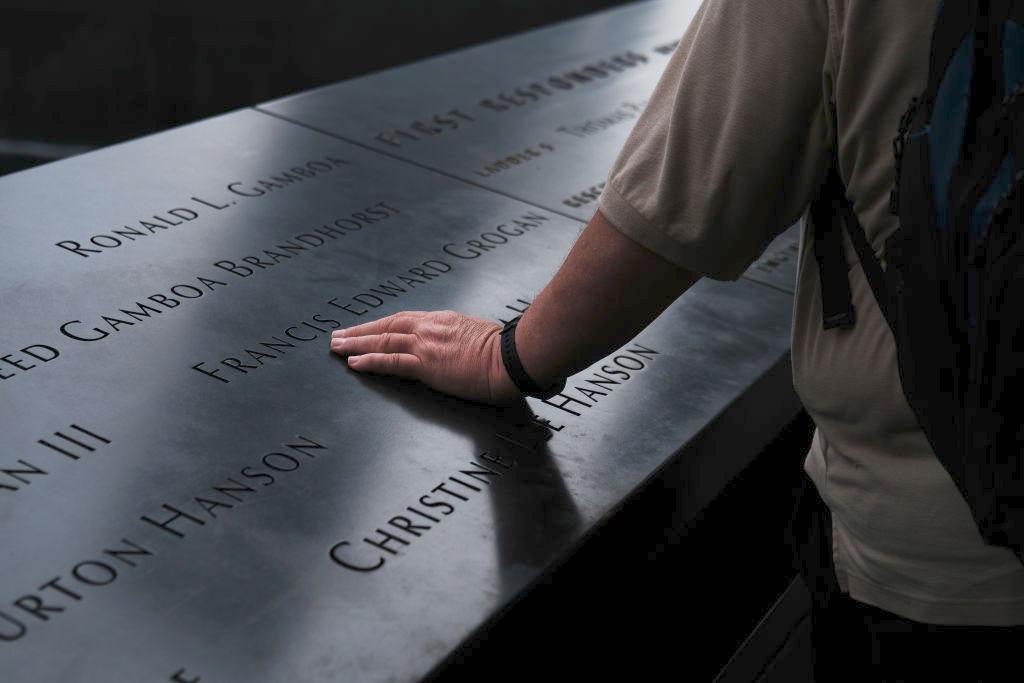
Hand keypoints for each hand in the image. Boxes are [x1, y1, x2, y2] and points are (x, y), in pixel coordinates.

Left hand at [329, 310, 521, 404]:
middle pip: (387, 326)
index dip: (381, 325)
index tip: (365, 329)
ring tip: (336, 348)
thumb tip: (462, 346)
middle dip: (360, 332)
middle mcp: (430, 328)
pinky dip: (371, 361)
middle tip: (338, 336)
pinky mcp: (427, 364)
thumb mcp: (480, 334)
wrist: (512, 358)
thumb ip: (464, 336)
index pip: (404, 321)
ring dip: (356, 344)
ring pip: (383, 340)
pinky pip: (392, 362)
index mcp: (443, 320)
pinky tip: (354, 363)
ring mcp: (427, 345)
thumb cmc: (505, 350)